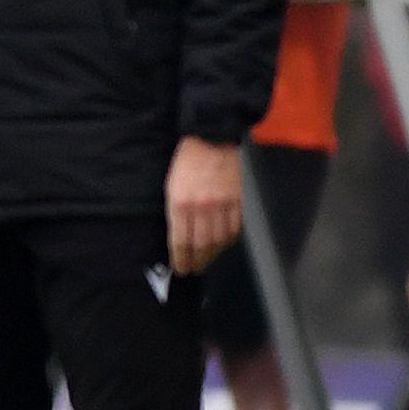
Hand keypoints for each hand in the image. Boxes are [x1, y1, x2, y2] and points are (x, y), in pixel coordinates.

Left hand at [164, 137, 241, 276]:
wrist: (211, 140)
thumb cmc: (186, 162)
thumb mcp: (170, 186)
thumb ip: (175, 212)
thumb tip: (178, 237)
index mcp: (180, 203)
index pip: (180, 241)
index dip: (181, 259)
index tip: (180, 268)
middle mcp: (202, 207)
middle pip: (201, 244)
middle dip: (196, 261)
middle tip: (194, 269)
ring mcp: (222, 204)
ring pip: (219, 240)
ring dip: (213, 255)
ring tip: (207, 261)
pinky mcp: (238, 200)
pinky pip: (235, 228)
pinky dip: (229, 241)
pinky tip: (222, 245)